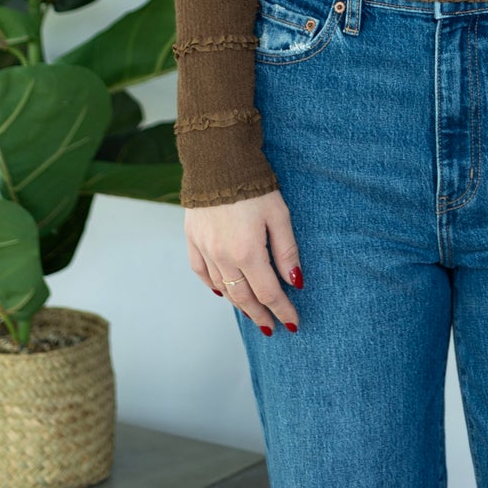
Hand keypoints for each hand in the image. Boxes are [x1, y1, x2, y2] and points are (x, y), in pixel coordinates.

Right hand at [185, 190, 303, 334]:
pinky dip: (213, 285)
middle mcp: (223, 257)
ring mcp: (205, 249)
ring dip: (239, 304)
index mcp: (248, 252)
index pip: (269, 293)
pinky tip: (223, 291)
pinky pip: (201, 272)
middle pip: (244, 297)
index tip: (293, 323)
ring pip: (223, 289)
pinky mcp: (192, 239)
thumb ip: (286, 251)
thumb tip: (295, 281)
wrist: (218, 159)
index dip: (282, 310)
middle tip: (272, 327)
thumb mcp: (279, 214)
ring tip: (252, 313)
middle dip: (260, 315)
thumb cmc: (254, 185)